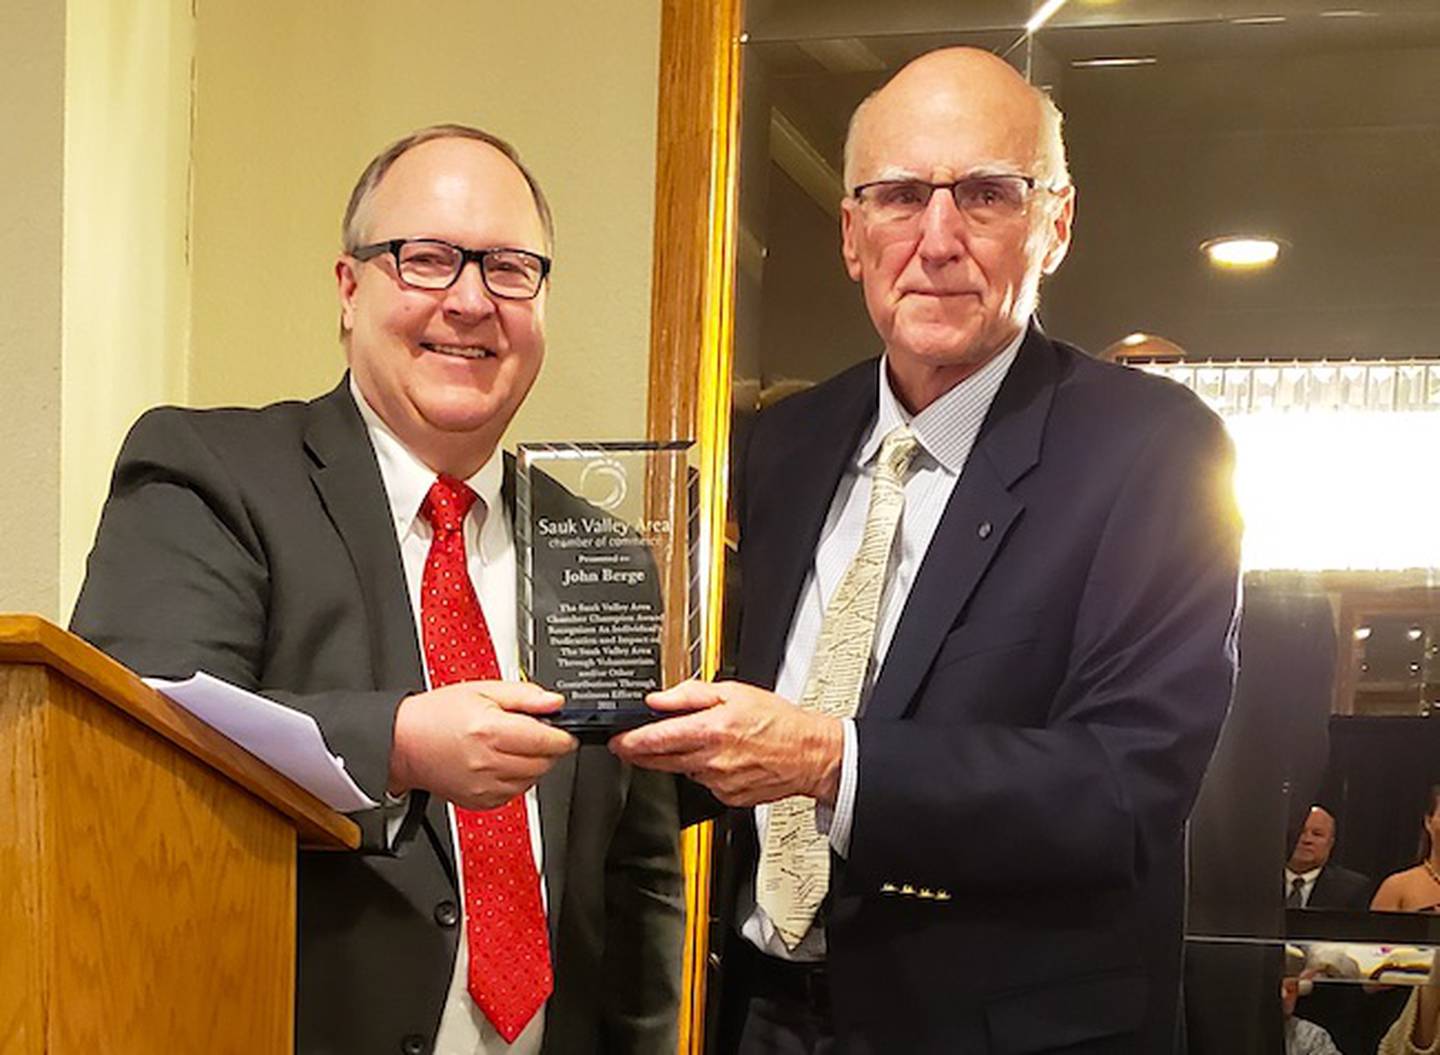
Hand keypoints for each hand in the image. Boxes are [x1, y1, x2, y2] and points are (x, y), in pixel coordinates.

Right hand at [387, 681, 575, 809]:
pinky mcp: (480, 801)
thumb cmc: (436, 715)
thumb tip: (554, 702)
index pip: (546, 741)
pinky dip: (517, 779)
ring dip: (534, 764)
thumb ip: (524, 695)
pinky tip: (502, 763)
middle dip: (548, 748)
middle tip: (535, 734)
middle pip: (543, 762)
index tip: (564, 732)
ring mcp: (484, 785)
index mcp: (491, 731)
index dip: (562, 736)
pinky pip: (515, 794)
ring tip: (513, 746)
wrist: (403, 743)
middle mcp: (488, 762)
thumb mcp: (482, 690)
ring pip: (532, 780)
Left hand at [609, 679, 843, 806]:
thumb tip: (659, 698)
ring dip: (679, 758)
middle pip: (660, 760)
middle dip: (642, 753)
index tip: (616, 740)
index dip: (629, 741)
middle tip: (632, 744)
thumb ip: (690, 694)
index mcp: (710, 731)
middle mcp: (710, 760)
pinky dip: (704, 770)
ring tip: (700, 742)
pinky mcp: (727, 797)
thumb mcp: (733, 692)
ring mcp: (717, 782)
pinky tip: (721, 758)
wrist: (809, 754)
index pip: (655, 740)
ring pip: (682, 771)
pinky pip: (703, 783)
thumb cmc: (778, 721)